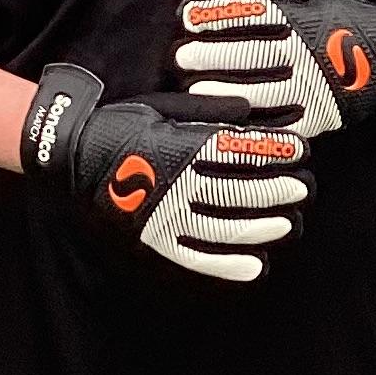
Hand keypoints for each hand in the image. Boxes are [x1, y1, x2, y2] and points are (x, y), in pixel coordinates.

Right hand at [19, 63, 311, 284]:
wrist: (70, 156)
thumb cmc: (123, 125)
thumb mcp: (164, 107)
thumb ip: (208, 112)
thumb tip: (251, 112)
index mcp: (178, 146)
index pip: (237, 150)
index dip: (273, 152)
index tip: (300, 152)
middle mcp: (175, 184)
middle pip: (237, 191)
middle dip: (276, 190)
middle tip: (304, 190)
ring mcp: (163, 216)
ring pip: (223, 227)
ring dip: (261, 227)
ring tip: (288, 225)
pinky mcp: (153, 239)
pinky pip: (195, 258)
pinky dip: (227, 265)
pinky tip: (255, 267)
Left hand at [172, 0, 375, 138]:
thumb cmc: (351, 21)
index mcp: (304, 17)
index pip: (254, 13)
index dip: (218, 15)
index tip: (187, 17)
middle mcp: (308, 50)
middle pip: (253, 52)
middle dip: (213, 55)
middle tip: (180, 59)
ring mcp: (317, 84)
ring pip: (265, 89)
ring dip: (228, 91)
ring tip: (197, 92)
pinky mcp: (324, 113)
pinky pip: (287, 122)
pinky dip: (259, 124)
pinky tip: (233, 124)